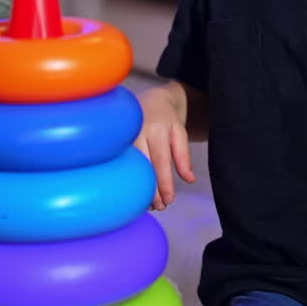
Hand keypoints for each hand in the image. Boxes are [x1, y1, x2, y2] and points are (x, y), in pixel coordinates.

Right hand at [134, 85, 196, 210]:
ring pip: (130, 168)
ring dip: (139, 188)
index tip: (169, 199)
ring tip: (150, 204)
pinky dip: (130, 180)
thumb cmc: (167, 119)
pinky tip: (136, 192)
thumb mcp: (179, 133)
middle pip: (143, 168)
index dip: (164, 183)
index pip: (160, 161)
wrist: (149, 98)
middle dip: (151, 190)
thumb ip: (183, 156)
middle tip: (161, 207)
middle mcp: (136, 134)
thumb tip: (190, 179)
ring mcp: (123, 138)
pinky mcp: (116, 143)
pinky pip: (123, 165)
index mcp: (155, 130)